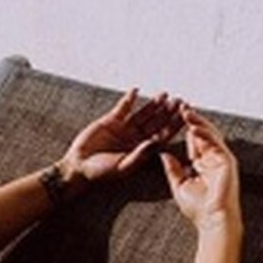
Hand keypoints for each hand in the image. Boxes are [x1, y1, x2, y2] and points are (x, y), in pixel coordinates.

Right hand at [60, 89, 183, 182]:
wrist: (79, 166)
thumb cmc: (101, 172)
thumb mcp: (123, 166)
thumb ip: (140, 155)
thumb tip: (157, 143)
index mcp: (142, 151)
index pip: (162, 136)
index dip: (173, 125)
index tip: (184, 116)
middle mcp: (135, 139)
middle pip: (156, 123)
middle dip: (168, 112)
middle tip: (179, 101)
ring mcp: (124, 129)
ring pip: (143, 113)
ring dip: (154, 104)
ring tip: (164, 94)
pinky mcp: (111, 121)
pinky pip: (123, 107)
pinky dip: (129, 98)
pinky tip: (136, 90)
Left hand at [160, 108, 240, 229]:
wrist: (212, 219)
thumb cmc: (198, 209)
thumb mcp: (178, 186)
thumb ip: (172, 169)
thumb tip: (163, 155)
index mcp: (203, 164)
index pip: (194, 141)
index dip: (185, 129)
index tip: (174, 117)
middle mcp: (213, 158)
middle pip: (202, 133)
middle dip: (191, 120)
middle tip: (180, 106)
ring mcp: (221, 158)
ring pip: (209, 134)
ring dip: (197, 121)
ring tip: (185, 110)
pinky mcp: (227, 160)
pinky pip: (215, 142)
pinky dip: (204, 133)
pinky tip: (193, 126)